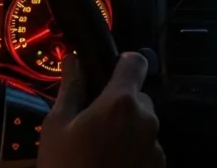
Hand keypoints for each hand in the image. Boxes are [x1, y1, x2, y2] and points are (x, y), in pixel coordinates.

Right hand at [38, 52, 163, 167]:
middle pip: (138, 97)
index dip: (124, 63)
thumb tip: (73, 59)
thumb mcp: (57, 126)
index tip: (110, 72)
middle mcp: (146, 120)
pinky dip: (134, 150)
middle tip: (93, 122)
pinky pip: (148, 147)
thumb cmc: (64, 167)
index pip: (136, 63)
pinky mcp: (159, 167)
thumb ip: (71, 88)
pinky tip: (112, 164)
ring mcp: (156, 146)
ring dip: (127, 128)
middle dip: (119, 103)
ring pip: (143, 124)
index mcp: (121, 102)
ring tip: (101, 149)